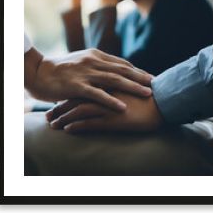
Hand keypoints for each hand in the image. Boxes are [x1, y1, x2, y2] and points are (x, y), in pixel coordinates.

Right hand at [25, 47, 151, 110]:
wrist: (37, 72)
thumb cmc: (59, 70)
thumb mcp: (81, 63)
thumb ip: (96, 66)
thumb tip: (113, 73)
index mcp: (95, 55)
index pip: (122, 63)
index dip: (138, 71)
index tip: (151, 78)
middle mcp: (93, 61)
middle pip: (123, 69)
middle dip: (142, 77)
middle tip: (157, 85)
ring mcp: (85, 73)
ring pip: (114, 79)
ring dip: (133, 87)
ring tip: (148, 94)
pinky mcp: (76, 85)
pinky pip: (97, 94)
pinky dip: (111, 100)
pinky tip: (123, 107)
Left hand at [46, 90, 163, 132]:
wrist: (163, 104)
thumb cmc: (149, 96)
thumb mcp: (129, 86)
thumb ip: (116, 85)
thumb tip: (107, 88)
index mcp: (108, 82)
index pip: (82, 86)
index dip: (68, 93)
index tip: (57, 100)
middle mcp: (104, 91)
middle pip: (76, 97)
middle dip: (60, 106)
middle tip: (49, 113)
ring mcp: (108, 105)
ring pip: (79, 110)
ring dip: (64, 117)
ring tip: (53, 124)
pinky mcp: (112, 118)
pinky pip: (90, 122)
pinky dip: (77, 126)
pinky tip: (68, 130)